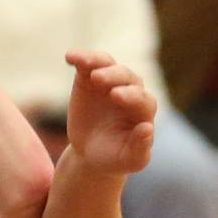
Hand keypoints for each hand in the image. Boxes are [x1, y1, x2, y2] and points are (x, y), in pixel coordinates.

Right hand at [63, 50, 155, 174]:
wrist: (91, 154)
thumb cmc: (115, 157)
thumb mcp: (129, 159)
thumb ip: (140, 147)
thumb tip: (147, 128)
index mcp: (143, 110)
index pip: (142, 98)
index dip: (130, 96)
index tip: (115, 96)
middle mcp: (130, 90)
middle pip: (126, 77)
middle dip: (114, 76)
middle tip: (98, 79)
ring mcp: (110, 81)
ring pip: (108, 64)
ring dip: (97, 61)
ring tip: (83, 63)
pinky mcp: (89, 77)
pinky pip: (87, 63)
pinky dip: (80, 57)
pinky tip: (69, 57)